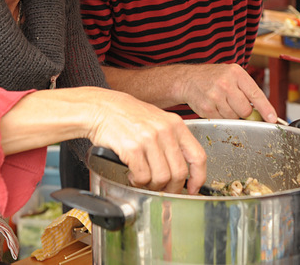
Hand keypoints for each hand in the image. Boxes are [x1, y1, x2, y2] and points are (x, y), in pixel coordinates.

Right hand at [88, 90, 206, 193]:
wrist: (101, 108)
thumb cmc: (128, 116)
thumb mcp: (157, 121)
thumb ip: (172, 141)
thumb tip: (183, 170)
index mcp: (176, 124)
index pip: (197, 156)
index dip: (198, 178)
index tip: (193, 189)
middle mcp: (165, 131)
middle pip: (179, 172)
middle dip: (172, 188)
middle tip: (163, 190)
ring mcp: (149, 139)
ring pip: (162, 178)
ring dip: (153, 186)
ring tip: (144, 180)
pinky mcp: (132, 148)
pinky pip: (143, 176)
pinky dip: (138, 182)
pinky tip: (133, 176)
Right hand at [171, 63, 277, 122]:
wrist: (188, 79)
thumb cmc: (213, 77)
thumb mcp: (231, 74)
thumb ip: (246, 90)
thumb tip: (262, 112)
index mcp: (236, 73)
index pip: (255, 94)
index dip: (266, 109)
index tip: (273, 119)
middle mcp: (226, 83)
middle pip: (245, 110)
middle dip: (243, 112)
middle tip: (235, 104)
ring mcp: (215, 96)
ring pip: (234, 117)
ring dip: (231, 114)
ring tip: (222, 103)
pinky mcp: (206, 108)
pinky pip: (222, 120)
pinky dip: (220, 116)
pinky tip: (214, 106)